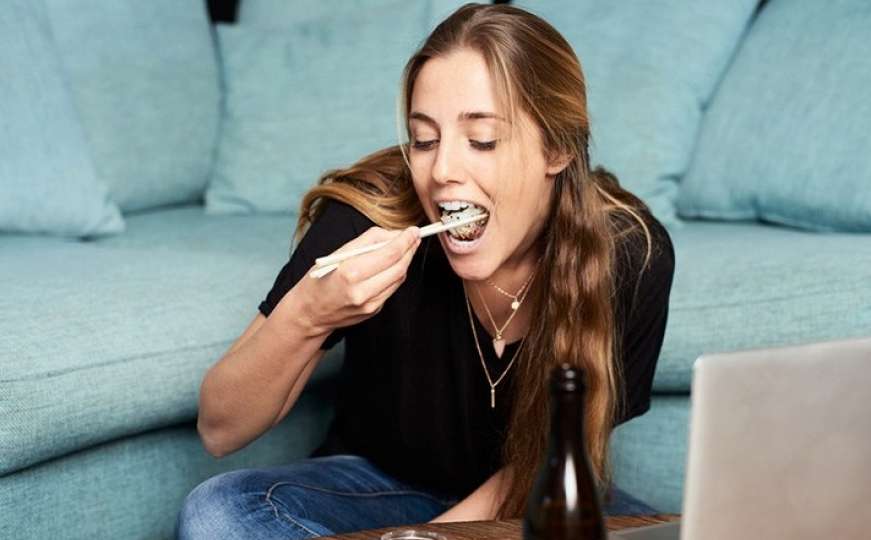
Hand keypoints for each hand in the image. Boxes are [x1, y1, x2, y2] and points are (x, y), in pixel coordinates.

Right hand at [296, 225, 420, 334]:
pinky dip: (395, 274)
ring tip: (405, 247)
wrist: (310, 313)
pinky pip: (392, 288)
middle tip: (414, 237)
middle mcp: (362, 292)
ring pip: (399, 278)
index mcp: (350, 274)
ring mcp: (370, 304)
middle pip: (399, 267)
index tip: (413, 230)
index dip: (405, 241)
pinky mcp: (374, 311)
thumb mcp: (337, 254)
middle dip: (409, 249)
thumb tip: (393, 234)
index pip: (389, 254)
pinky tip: (392, 265)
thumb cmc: (319, 280)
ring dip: (405, 261)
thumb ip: (368, 241)